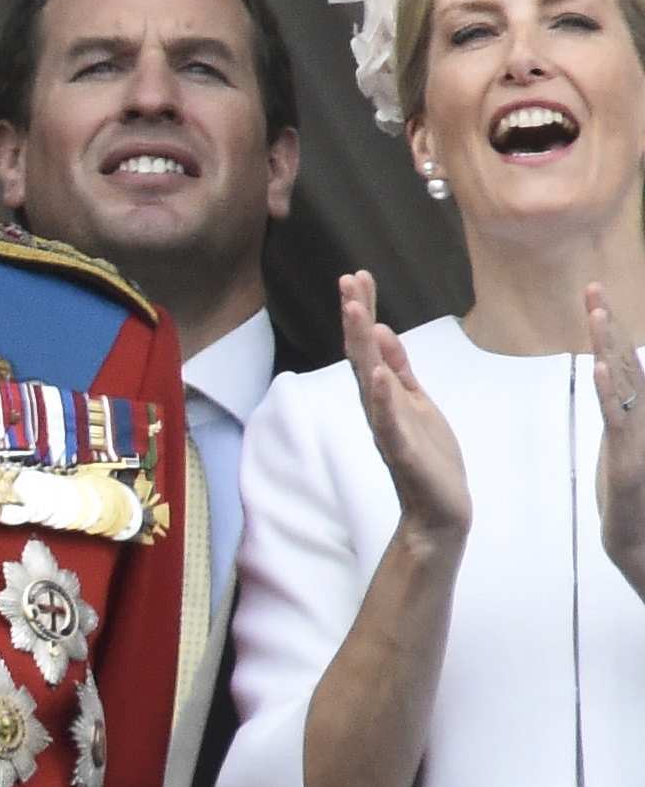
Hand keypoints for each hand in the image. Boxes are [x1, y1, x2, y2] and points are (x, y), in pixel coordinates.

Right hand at [345, 270, 466, 550]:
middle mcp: (378, 406)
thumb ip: (399, 371)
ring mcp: (387, 426)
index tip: (356, 276)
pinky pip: (389, 421)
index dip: (362, 311)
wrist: (438, 510)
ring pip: (369, 380)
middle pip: (362, 354)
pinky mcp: (402, 450)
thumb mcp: (417, 403)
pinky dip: (383, 399)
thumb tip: (381, 332)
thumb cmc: (428, 457)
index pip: (368, 345)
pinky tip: (379, 375)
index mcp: (384, 394)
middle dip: (356, 317)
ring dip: (361, 346)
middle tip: (348, 280)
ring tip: (356, 312)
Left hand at [591, 284, 644, 597]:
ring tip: (597, 313)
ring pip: (623, 381)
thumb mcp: (621, 444)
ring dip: (609, 346)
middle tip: (592, 287)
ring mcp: (638, 434)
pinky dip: (609, 391)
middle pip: (623, 360)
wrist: (638, 540)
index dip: (609, 329)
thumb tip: (613, 379)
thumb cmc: (630, 494)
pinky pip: (617, 418)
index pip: (621, 360)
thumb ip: (621, 411)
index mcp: (635, 410)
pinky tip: (600, 367)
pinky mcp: (630, 458)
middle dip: (607, 323)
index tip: (594, 295)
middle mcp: (641, 414)